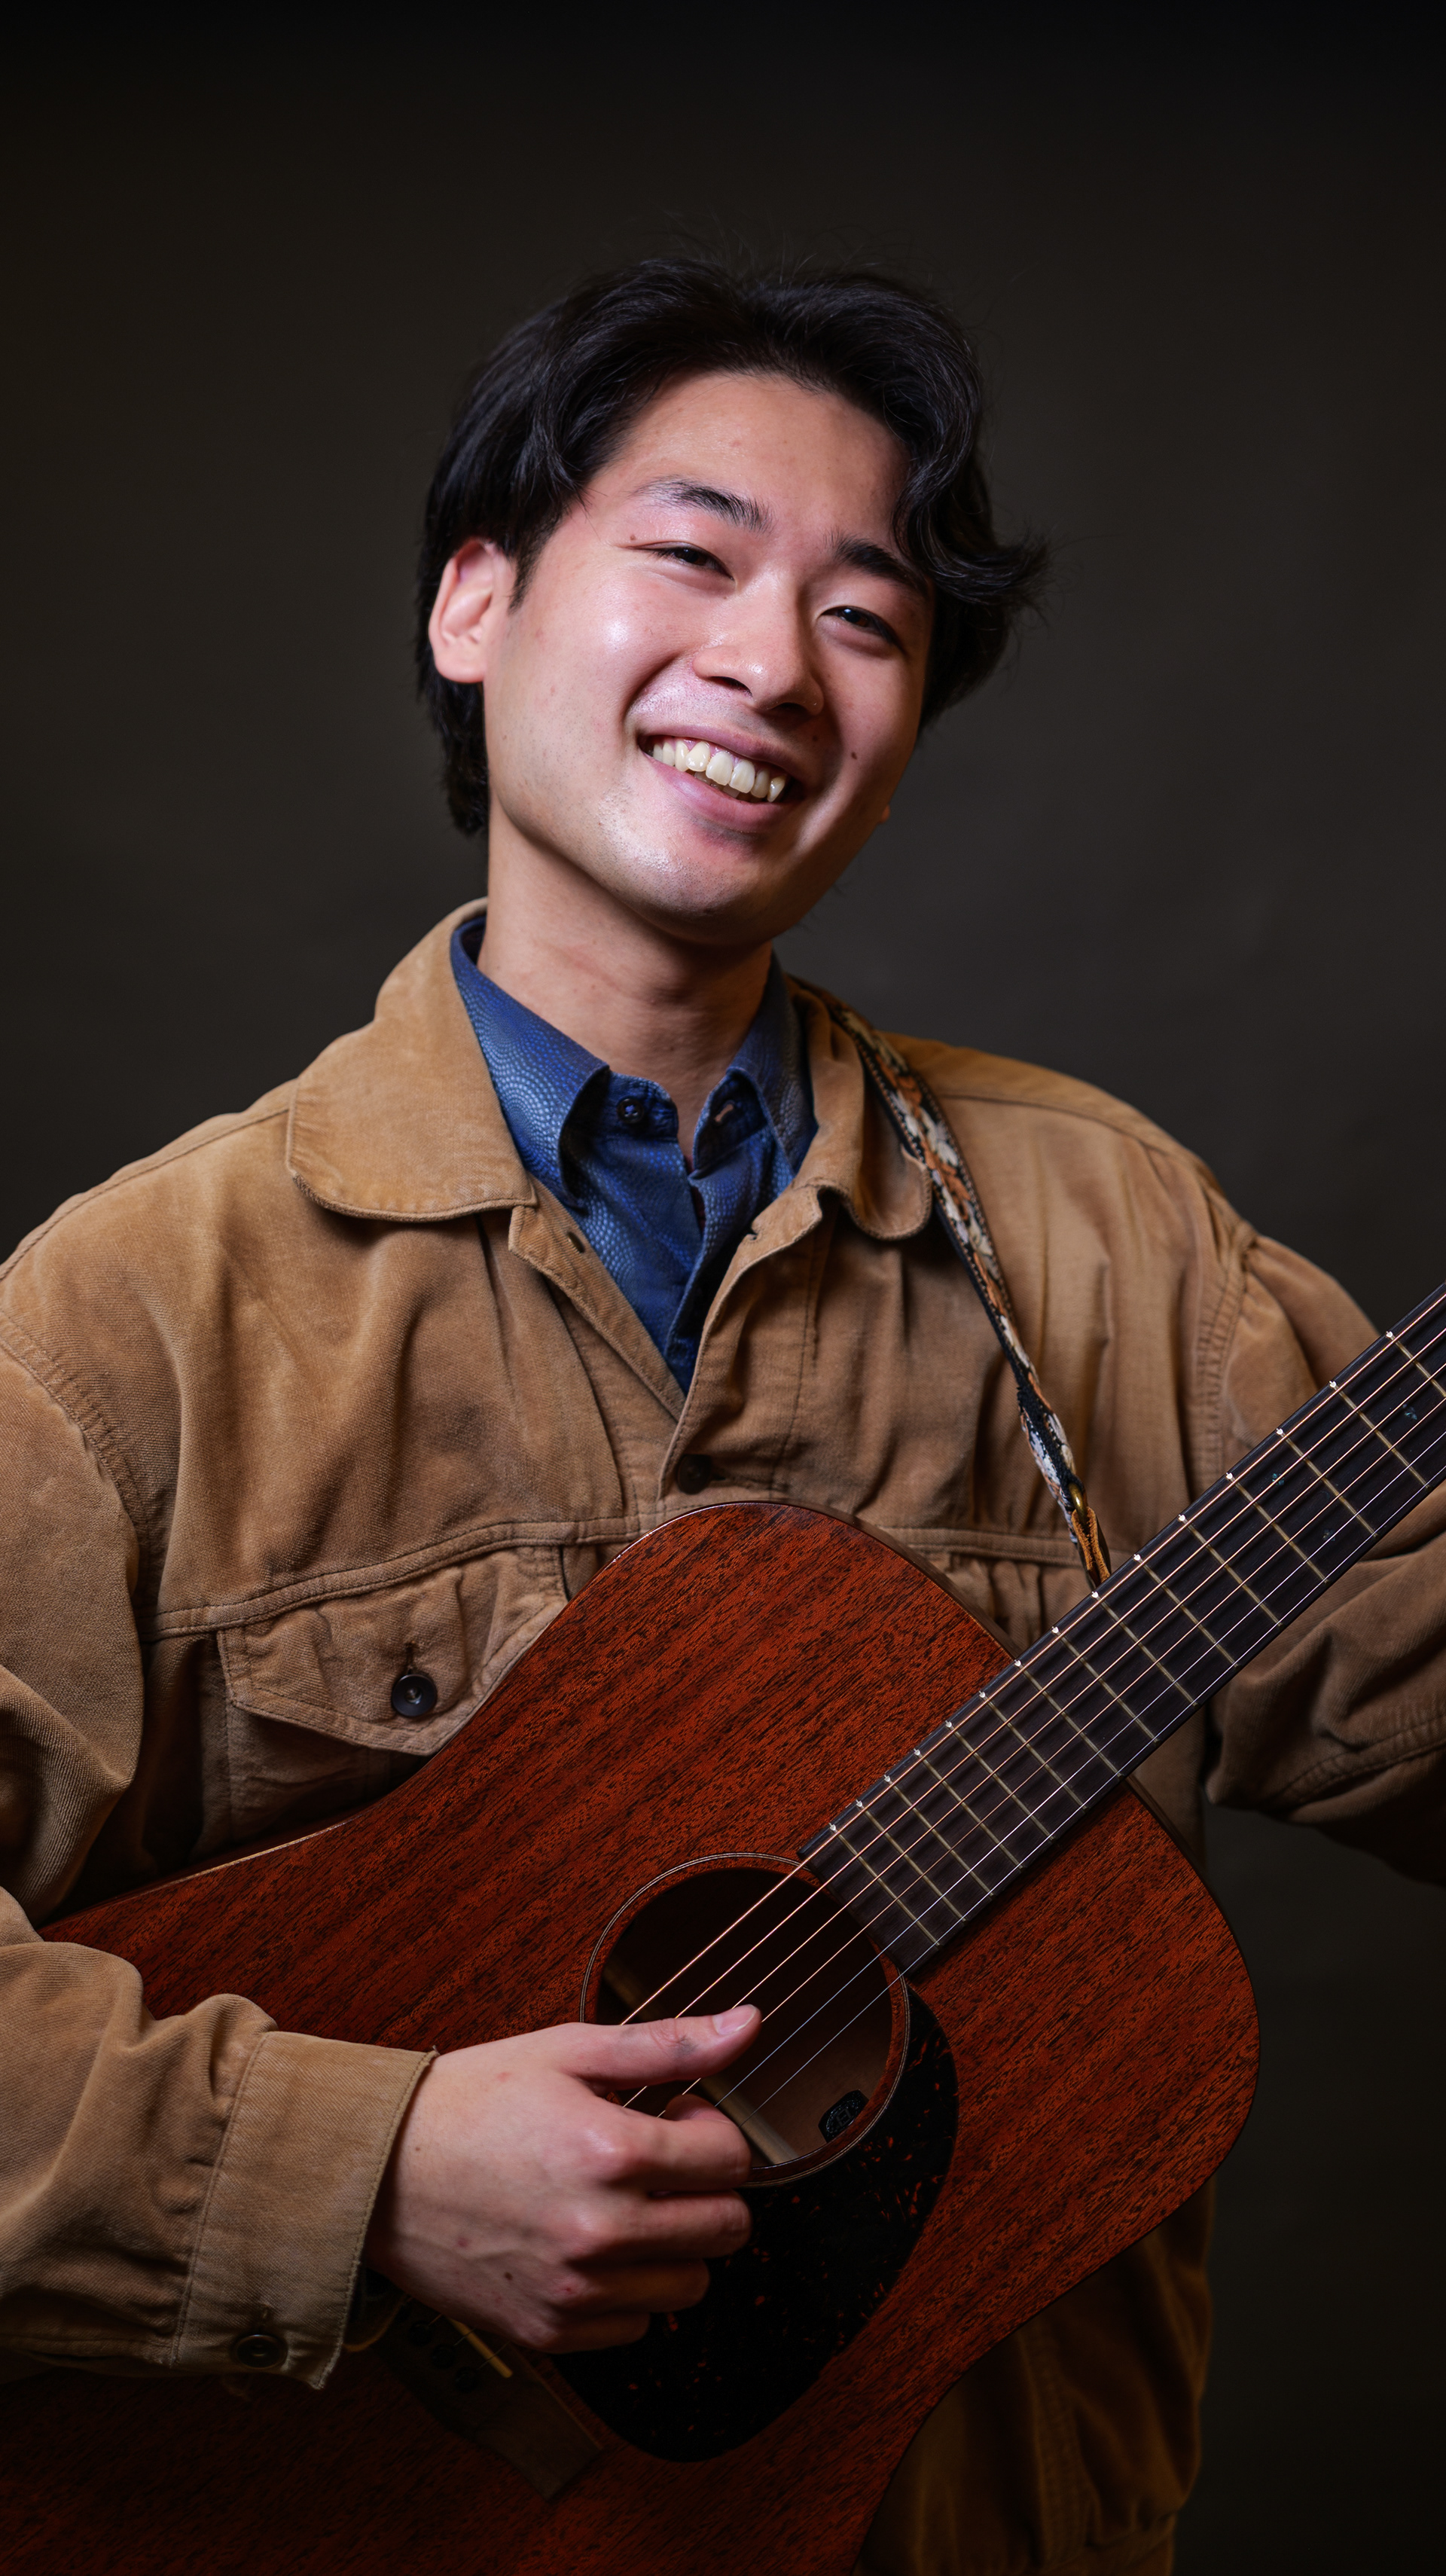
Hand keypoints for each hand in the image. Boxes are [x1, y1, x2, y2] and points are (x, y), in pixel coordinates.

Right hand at [363, 2007, 760, 2352]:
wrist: (376, 2172)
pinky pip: (635, 2327)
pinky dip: (627, 2291)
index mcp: (611, 2152)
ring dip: (672, 2245)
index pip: (732, 2160)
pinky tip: (589, 2246)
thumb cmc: (470, 2102)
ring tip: (623, 2205)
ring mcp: (575, 2290)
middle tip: (657, 2163)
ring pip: (690, 2286)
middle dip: (705, 2190)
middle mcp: (600, 2231)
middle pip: (726, 2229)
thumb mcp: (569, 2051)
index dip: (711, 2131)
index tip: (677, 2120)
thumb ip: (669, 2044)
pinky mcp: (549, 2332)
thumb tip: (749, 2025)